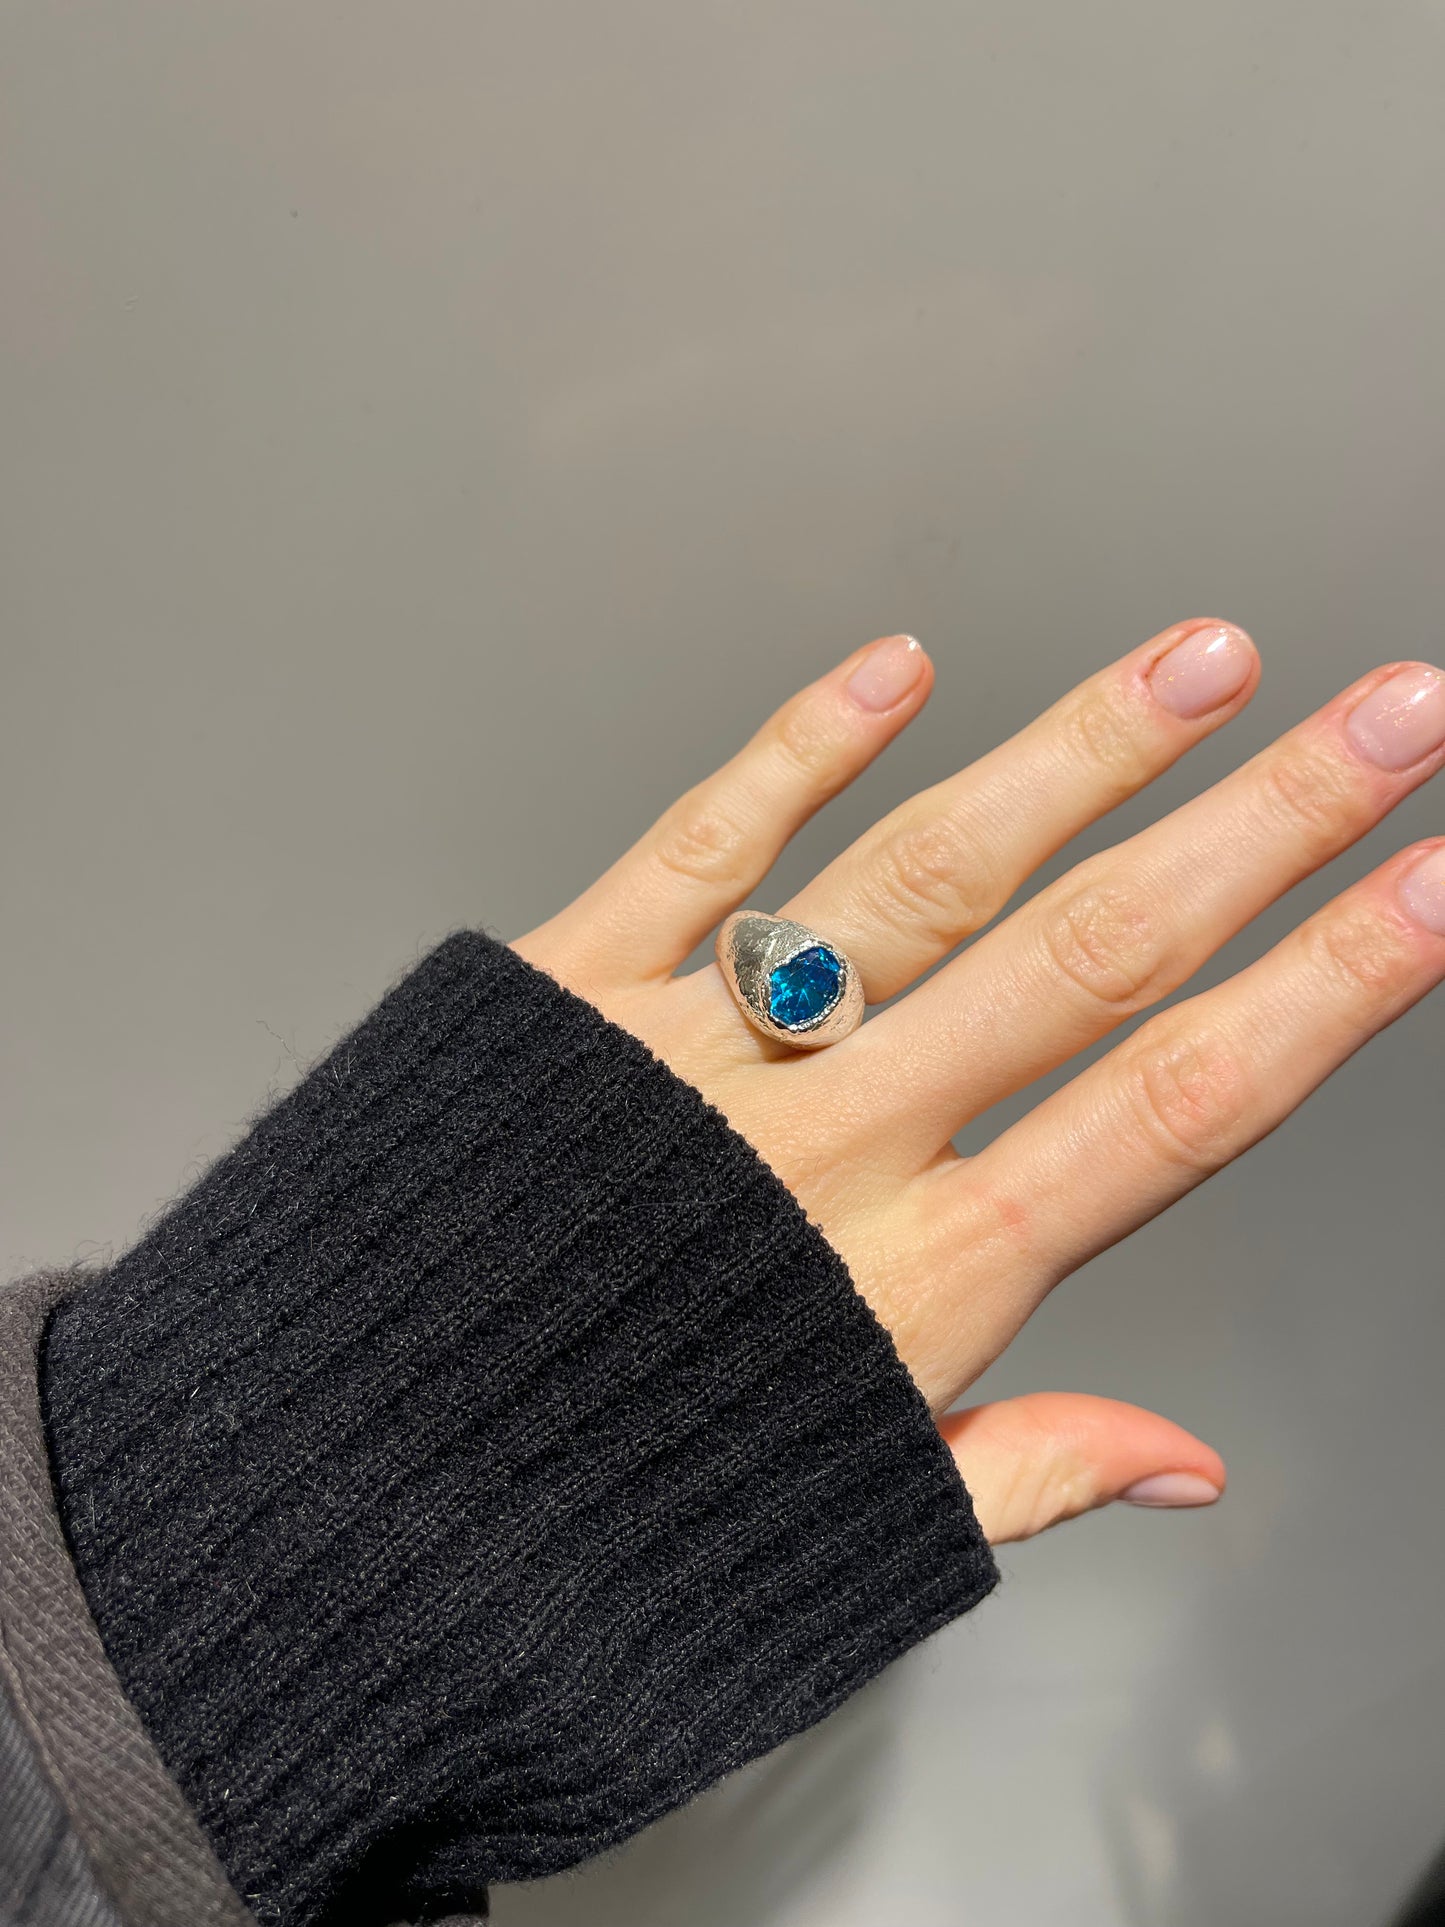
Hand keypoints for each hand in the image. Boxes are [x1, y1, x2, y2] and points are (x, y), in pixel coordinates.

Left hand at [514, 624, 1444, 1543]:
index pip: (1171, 1110)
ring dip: (1074, 758)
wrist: (334, 1501)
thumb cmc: (580, 1523)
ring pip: (922, 877)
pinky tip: (895, 668)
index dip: (1326, 991)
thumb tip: (1188, 1463)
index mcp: (909, 1286)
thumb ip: (1026, 1475)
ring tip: (1199, 664)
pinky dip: (795, 752)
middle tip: (1386, 717)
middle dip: (1262, 830)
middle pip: (1085, 960)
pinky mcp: (564, 1000)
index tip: (1435, 887)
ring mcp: (695, 1056)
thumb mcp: (838, 1532)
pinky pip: (698, 855)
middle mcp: (821, 1149)